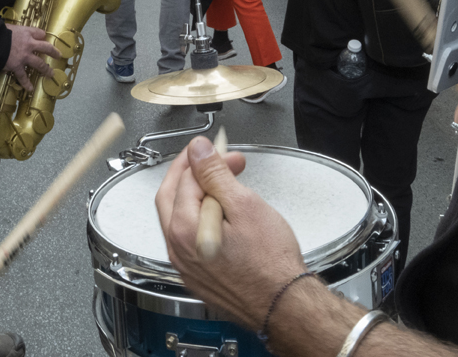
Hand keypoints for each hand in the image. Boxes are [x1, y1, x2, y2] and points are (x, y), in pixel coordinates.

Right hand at [3, 24, 61, 91]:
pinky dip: (26, 83)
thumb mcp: (9, 27)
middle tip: (58, 55)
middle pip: (46, 47)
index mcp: (26, 33)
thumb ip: (14, 31)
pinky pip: (23, 76)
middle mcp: (29, 45)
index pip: (39, 33)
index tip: (44, 38)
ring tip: (50, 74)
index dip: (42, 36)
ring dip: (46, 70)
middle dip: (53, 52)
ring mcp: (24, 57)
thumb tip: (11, 32)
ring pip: (39, 64)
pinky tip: (30, 89)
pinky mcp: (17, 66)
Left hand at [155, 137, 305, 330]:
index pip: (184, 178)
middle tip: (218, 160)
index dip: (205, 159)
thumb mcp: (244, 205)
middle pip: (171, 196)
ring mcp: (186, 265)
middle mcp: (177, 249)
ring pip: (179, 217)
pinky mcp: (197, 276)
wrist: (285, 306)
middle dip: (193, 172)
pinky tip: (223, 215)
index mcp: (183, 229)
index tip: (222, 151)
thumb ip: (215, 174)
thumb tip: (198, 151)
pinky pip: (189, 238)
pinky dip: (201, 218)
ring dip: (197, 195)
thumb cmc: (271, 265)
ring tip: (226, 186)